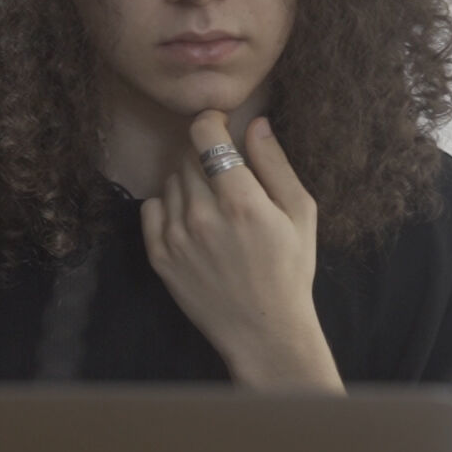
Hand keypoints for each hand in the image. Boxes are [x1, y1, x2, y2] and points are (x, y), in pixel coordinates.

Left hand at [138, 110, 341, 390]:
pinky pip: (152, 206)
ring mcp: (176, 237)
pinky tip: (192, 222)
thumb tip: (256, 122)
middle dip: (206, 155)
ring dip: (190, 182)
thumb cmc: (289, 270)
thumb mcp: (300, 213)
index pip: (205, 134)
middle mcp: (202, 216)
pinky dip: (169, 206)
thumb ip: (275, 164)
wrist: (263, 330)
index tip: (220, 125)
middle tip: (226, 175)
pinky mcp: (159, 256)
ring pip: (171, 180)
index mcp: (241, 201)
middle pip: (188, 155)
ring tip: (214, 206)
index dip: (211, 121)